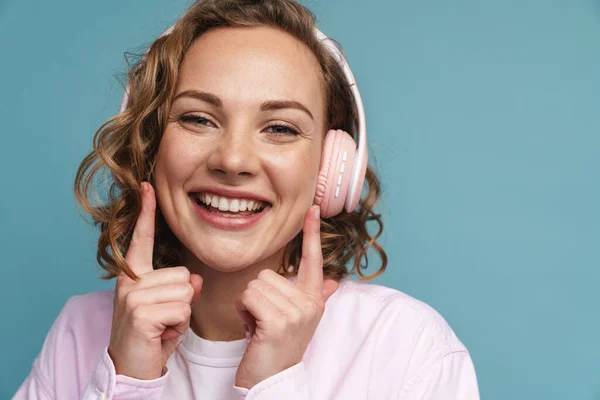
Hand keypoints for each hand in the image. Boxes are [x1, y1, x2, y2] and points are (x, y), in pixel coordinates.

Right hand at [107, 182, 202, 379]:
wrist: (133, 369)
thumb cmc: (153, 337)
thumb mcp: (172, 309)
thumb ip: (184, 289)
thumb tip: (196, 280)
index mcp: (135, 275)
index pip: (143, 239)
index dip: (146, 212)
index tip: (147, 185)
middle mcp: (130, 280)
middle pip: (185, 274)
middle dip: (184, 301)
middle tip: (165, 319)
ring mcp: (133, 295)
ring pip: (186, 291)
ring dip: (182, 314)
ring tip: (163, 327)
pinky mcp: (140, 312)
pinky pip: (182, 309)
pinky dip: (179, 325)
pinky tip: (161, 334)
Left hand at [234, 205, 338, 388]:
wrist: (272, 381)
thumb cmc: (277, 347)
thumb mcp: (298, 319)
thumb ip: (315, 296)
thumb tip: (333, 282)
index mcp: (315, 299)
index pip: (314, 260)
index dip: (311, 234)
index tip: (311, 209)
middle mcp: (310, 303)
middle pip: (268, 274)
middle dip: (257, 295)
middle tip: (265, 320)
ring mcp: (296, 312)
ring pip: (256, 285)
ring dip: (249, 305)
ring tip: (259, 326)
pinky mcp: (279, 321)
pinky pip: (249, 297)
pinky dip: (243, 312)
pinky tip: (253, 330)